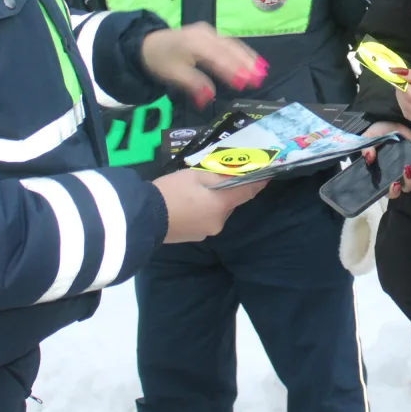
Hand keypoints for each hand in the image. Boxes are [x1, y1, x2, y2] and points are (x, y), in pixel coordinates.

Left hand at [140, 23, 264, 108]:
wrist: (147, 44)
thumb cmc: (161, 60)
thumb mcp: (173, 75)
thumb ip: (193, 85)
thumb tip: (209, 98)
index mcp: (194, 44)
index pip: (217, 58)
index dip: (232, 70)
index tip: (244, 83)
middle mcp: (205, 35)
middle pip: (229, 49)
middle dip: (246, 63)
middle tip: (260, 78)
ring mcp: (209, 32)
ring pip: (232, 45)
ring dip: (248, 58)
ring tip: (262, 71)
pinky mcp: (211, 34)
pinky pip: (230, 43)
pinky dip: (242, 52)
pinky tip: (253, 61)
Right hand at [152, 169, 267, 242]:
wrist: (143, 218)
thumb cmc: (171, 191)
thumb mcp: (196, 175)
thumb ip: (219, 175)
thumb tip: (238, 174)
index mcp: (222, 205)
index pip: (248, 192)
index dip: (259, 182)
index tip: (267, 174)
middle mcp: (220, 221)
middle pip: (231, 202)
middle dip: (226, 190)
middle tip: (215, 177)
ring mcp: (207, 232)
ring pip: (217, 211)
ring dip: (213, 201)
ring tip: (195, 190)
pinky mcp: (195, 237)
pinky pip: (205, 219)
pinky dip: (202, 210)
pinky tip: (187, 203)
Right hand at [359, 122, 410, 198]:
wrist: (390, 122)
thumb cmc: (378, 132)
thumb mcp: (370, 137)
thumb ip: (367, 148)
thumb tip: (369, 158)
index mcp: (383, 173)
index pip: (388, 191)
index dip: (392, 191)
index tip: (394, 184)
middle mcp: (396, 174)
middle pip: (404, 188)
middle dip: (407, 183)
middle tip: (406, 171)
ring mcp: (407, 168)